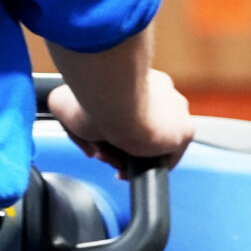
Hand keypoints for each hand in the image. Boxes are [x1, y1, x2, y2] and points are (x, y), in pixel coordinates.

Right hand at [48, 68, 192, 174]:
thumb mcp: (65, 102)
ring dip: (132, 157)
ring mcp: (177, 111)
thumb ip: (73, 118)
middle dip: (123, 145)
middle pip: (145, 128)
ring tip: (113, 163)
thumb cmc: (89, 100)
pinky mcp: (185, 131)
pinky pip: (168, 158)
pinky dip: (147, 168)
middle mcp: (164, 93)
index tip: (104, 141)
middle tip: (103, 153)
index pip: (138, 108)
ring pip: (153, 144)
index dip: (119, 129)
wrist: (112, 105)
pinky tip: (128, 171)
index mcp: (142, 80)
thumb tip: (89, 144)